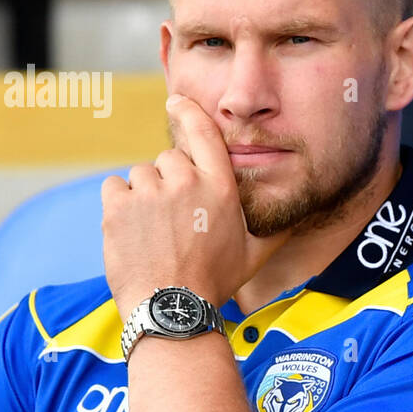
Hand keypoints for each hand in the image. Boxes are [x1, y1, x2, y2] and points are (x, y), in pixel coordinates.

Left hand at [101, 94, 287, 318]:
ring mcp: (150, 193)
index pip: (203, 133)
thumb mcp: (254, 257)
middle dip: (168, 181)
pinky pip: (114, 188)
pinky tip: (131, 230)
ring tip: (152, 230)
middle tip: (172, 218)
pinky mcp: (118, 207)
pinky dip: (119, 204)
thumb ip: (275, 232)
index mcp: (220, 188)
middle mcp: (186, 182)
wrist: (172, 309)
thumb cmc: (215, 284)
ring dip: (144, 195)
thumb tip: (298, 221)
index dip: (188, 112)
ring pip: (140, 175)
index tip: (176, 102)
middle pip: (168, 159)